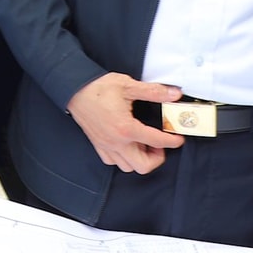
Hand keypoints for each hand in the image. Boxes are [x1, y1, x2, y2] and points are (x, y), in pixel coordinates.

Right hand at [66, 74, 183, 173]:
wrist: (74, 89)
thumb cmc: (98, 88)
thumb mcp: (128, 86)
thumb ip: (153, 92)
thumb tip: (173, 94)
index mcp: (126, 128)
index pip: (157, 141)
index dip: (172, 141)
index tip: (178, 139)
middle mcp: (116, 141)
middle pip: (143, 166)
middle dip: (157, 158)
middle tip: (159, 145)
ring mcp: (106, 146)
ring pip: (128, 167)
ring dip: (140, 159)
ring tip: (143, 144)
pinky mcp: (98, 145)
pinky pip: (114, 162)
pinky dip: (124, 158)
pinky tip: (127, 145)